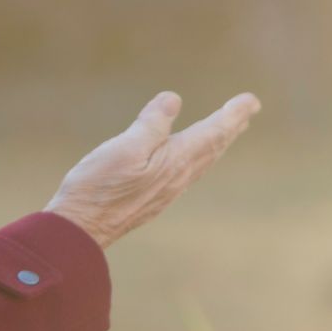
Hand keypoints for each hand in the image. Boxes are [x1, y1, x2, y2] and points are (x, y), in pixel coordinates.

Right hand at [45, 91, 259, 247]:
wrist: (81, 231)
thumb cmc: (98, 187)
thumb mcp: (124, 147)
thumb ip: (151, 124)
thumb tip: (173, 100)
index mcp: (175, 161)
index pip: (213, 132)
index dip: (232, 114)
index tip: (251, 100)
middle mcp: (178, 177)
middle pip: (213, 148)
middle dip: (231, 126)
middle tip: (248, 110)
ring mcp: (166, 191)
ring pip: (202, 162)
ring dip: (217, 143)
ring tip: (227, 131)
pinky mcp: (152, 200)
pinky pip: (188, 173)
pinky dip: (199, 158)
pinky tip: (190, 161)